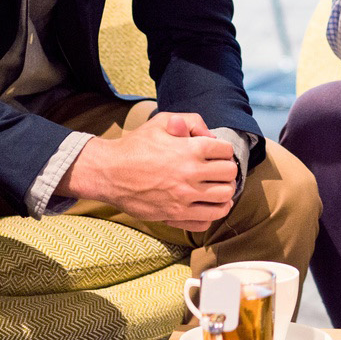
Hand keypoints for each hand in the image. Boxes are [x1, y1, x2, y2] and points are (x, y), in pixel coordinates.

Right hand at [57, 112, 237, 230]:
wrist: (109, 173)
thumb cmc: (136, 145)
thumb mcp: (162, 121)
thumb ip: (190, 120)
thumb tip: (209, 134)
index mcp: (190, 149)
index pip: (227, 151)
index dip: (223, 150)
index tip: (216, 153)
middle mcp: (190, 174)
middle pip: (230, 175)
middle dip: (227, 171)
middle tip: (219, 170)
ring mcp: (184, 197)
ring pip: (224, 199)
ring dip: (225, 192)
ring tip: (217, 188)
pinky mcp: (175, 215)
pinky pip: (208, 219)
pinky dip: (212, 212)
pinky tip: (207, 205)